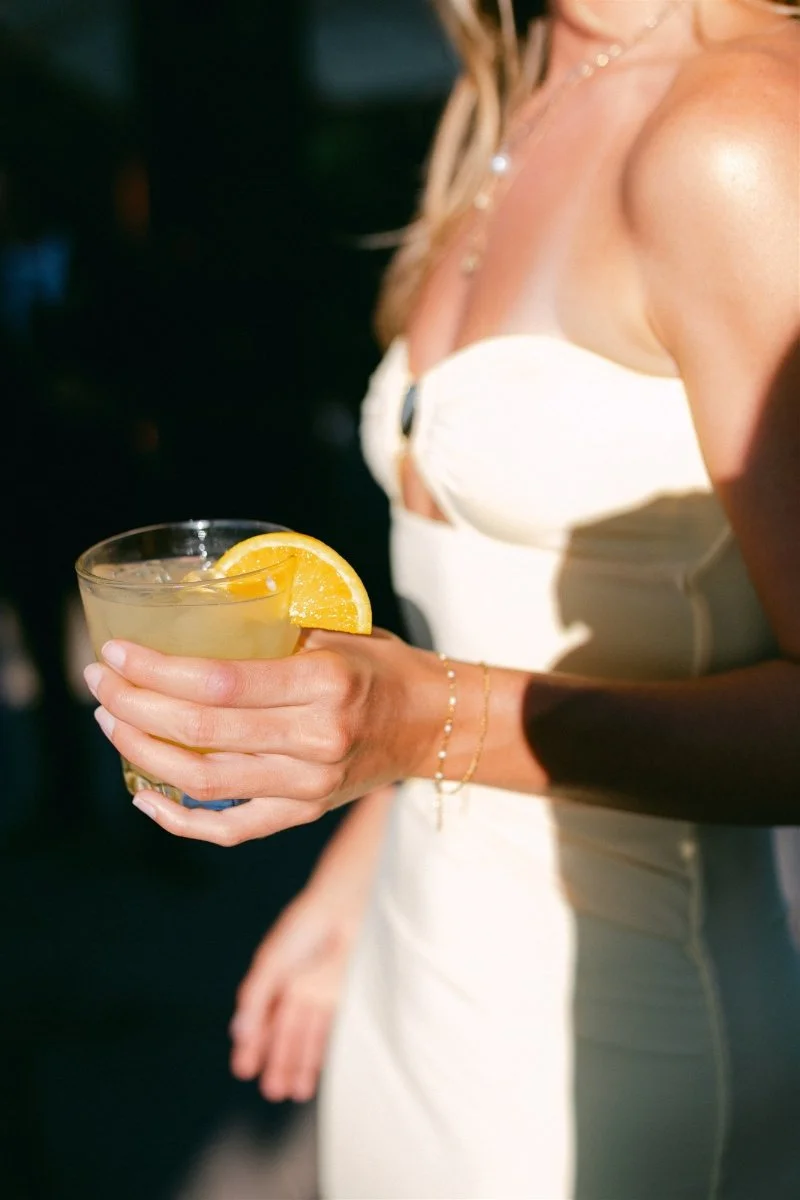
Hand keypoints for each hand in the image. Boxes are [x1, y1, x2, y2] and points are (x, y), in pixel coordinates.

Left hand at [83, 629, 441, 842]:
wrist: (433, 724)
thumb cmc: (382, 666)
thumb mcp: (339, 632)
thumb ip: (274, 634)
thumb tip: (193, 621)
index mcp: (324, 684)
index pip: (219, 683)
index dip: (155, 669)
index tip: (115, 652)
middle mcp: (317, 739)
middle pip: (202, 734)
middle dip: (134, 706)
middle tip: (98, 682)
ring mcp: (310, 785)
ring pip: (205, 783)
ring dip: (143, 753)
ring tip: (111, 721)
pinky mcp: (305, 814)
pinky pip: (231, 829)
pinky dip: (179, 820)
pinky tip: (143, 796)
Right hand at [229, 885, 359, 1102]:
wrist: (345, 907)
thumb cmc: (304, 927)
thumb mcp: (272, 960)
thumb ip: (255, 996)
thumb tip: (238, 1031)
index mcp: (272, 978)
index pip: (259, 1019)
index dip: (251, 1045)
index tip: (244, 1069)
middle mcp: (293, 990)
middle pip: (282, 1034)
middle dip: (276, 1062)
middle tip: (271, 1092)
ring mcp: (317, 994)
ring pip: (304, 1038)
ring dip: (298, 1064)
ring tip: (293, 1093)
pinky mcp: (340, 996)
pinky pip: (328, 1030)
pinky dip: (320, 1052)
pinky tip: (314, 1072)